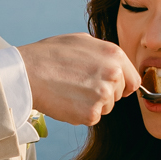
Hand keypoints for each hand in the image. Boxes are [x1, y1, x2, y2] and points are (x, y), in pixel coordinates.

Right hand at [18, 33, 140, 126]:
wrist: (27, 72)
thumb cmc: (50, 55)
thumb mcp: (82, 41)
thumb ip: (104, 54)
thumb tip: (117, 67)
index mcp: (114, 55)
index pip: (133, 81)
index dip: (121, 87)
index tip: (110, 89)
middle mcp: (113, 74)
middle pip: (117, 96)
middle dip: (103, 94)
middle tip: (78, 86)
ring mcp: (103, 95)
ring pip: (105, 108)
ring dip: (91, 104)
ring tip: (69, 91)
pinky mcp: (91, 113)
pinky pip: (91, 118)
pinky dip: (80, 114)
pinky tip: (65, 101)